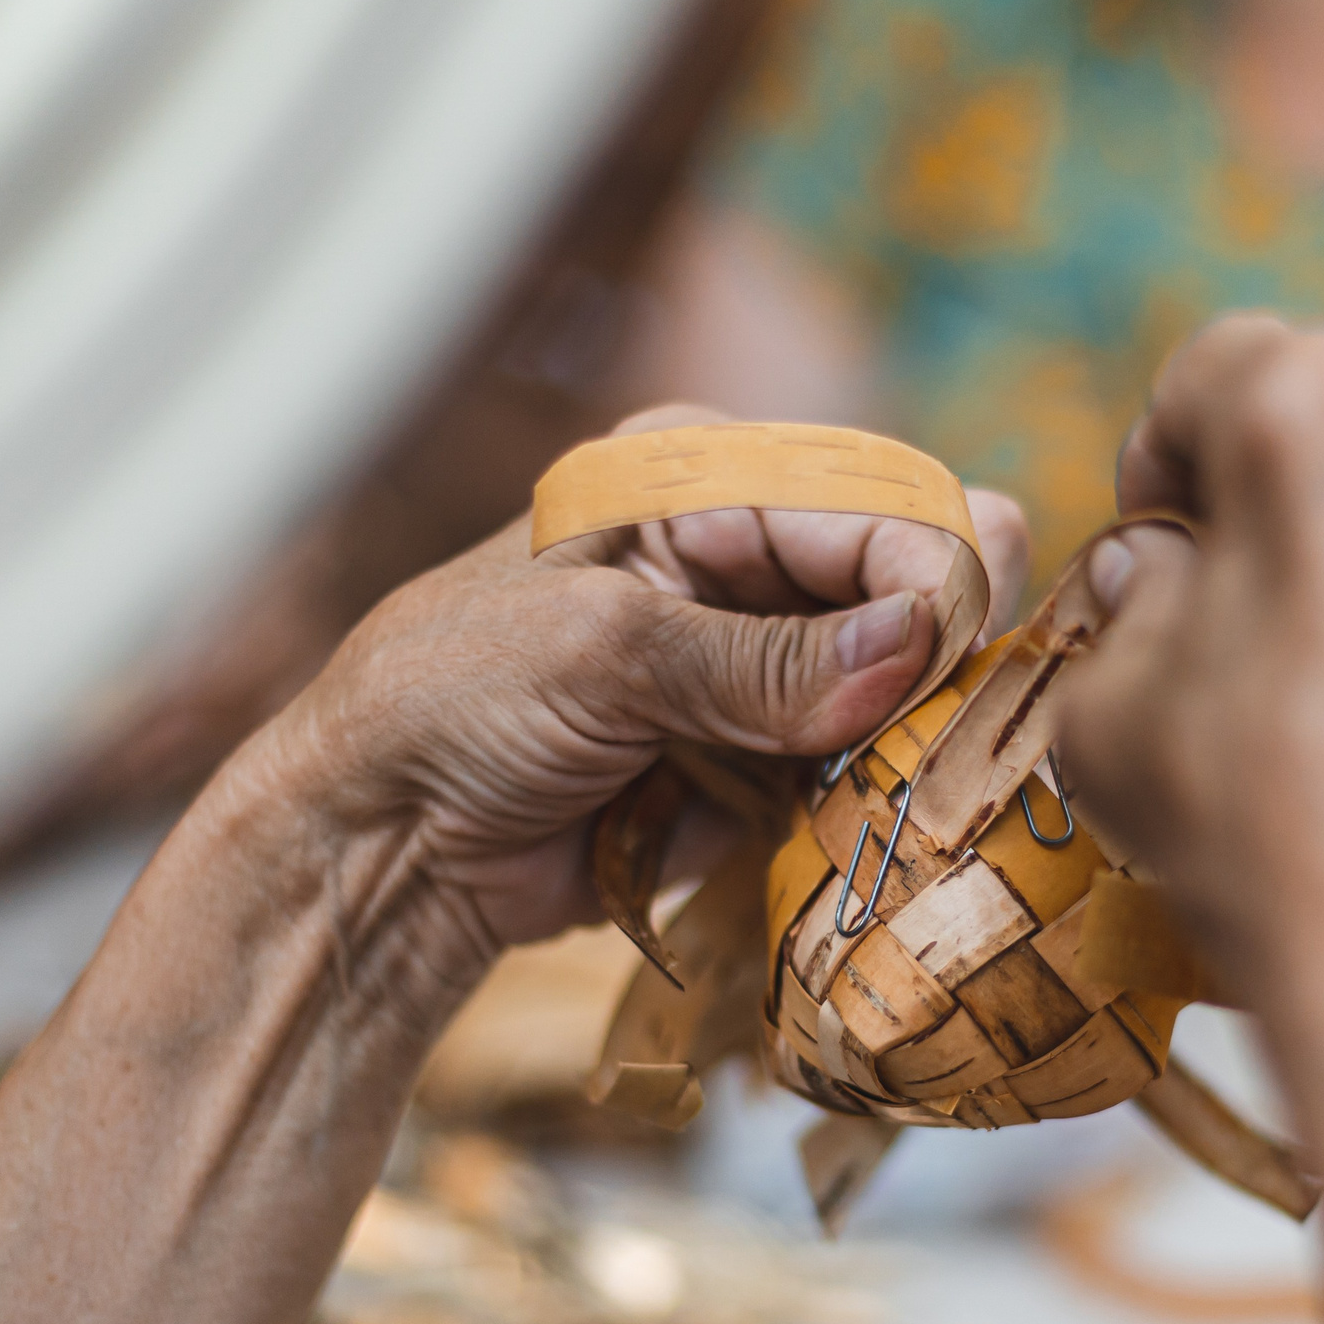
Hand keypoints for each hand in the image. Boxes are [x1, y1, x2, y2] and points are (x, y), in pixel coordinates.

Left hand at [245, 405, 1028, 953]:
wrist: (383, 846)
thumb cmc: (447, 703)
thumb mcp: (600, 654)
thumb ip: (761, 660)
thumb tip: (911, 647)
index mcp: (707, 478)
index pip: (877, 505)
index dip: (929, 579)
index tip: (941, 665)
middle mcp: (755, 559)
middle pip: (915, 592)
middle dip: (935, 663)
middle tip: (926, 737)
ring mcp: (773, 667)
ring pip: (912, 693)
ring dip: (915, 746)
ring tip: (898, 790)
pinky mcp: (776, 762)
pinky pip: (870, 777)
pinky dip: (879, 806)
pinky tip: (871, 828)